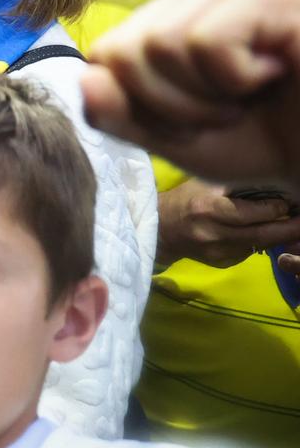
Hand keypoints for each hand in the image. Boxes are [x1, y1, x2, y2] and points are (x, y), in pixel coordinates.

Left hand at [81, 0, 299, 189]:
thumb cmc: (257, 139)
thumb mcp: (172, 139)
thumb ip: (118, 115)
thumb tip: (85, 78)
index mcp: (165, 16)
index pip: (103, 56)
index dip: (141, 108)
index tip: (190, 122)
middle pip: (125, 51)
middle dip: (170, 107)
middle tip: (224, 112)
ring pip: (161, 44)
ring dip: (206, 97)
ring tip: (248, 96)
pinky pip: (207, 42)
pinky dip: (236, 79)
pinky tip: (274, 75)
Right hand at [155, 180, 299, 268]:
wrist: (161, 229)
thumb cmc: (185, 199)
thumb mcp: (205, 184)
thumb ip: (236, 188)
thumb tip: (272, 187)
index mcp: (209, 209)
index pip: (252, 213)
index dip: (275, 208)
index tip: (289, 202)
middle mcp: (214, 233)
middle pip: (261, 234)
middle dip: (288, 228)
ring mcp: (217, 252)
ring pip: (259, 246)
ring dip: (278, 236)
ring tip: (293, 227)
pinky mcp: (221, 263)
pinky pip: (249, 252)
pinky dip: (259, 242)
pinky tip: (262, 233)